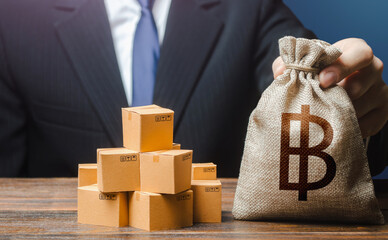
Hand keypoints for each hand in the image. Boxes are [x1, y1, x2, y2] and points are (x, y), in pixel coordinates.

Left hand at [272, 38, 387, 137]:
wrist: (331, 86)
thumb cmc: (316, 71)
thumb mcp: (302, 63)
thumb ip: (288, 64)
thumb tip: (280, 72)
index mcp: (356, 51)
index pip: (360, 54)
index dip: (342, 67)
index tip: (322, 80)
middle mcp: (373, 69)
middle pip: (362, 83)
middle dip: (337, 96)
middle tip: (317, 104)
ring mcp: (380, 91)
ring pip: (363, 106)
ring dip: (339, 114)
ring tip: (319, 117)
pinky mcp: (382, 112)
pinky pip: (367, 126)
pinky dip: (347, 128)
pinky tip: (331, 128)